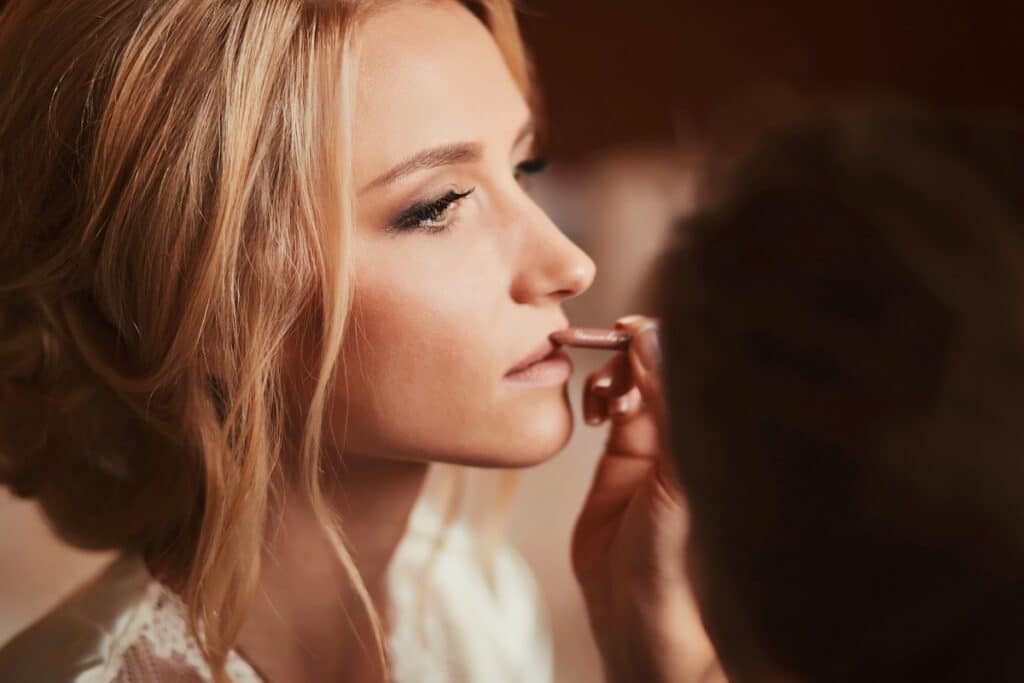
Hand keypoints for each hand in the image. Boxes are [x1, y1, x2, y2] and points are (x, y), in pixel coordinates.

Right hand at [571, 315, 722, 682]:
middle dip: (632, 353)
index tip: (632, 329)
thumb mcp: (674, 476)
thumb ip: (665, 407)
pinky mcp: (619, 459)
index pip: (693, 363)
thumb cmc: (675, 559)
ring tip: (607, 402)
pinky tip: (596, 414)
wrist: (636, 616)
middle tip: (612, 358)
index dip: (662, 338)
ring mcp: (653, 445)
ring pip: (630, 381)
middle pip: (659, 364)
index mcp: (714, 433)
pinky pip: (609, 407)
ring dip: (612, 376)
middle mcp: (686, 433)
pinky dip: (597, 397)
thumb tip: (650, 339)